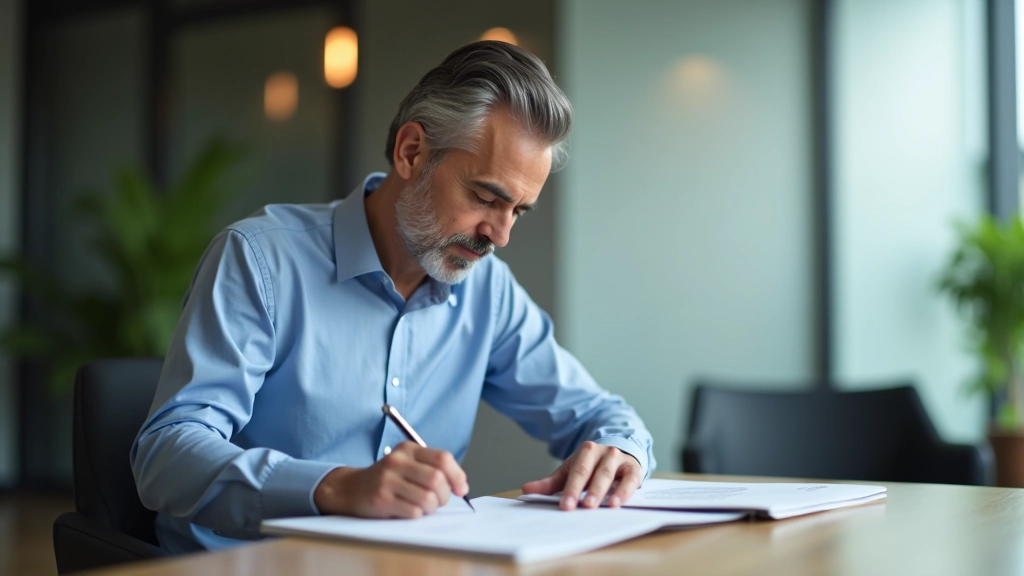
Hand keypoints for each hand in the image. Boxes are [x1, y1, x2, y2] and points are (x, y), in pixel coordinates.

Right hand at [313, 442, 468, 517]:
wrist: (351, 489)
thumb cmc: (387, 480)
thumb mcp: (408, 465)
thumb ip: (433, 469)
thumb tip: (461, 487)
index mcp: (408, 449)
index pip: (443, 458)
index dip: (457, 476)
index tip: (460, 489)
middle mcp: (398, 461)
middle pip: (437, 479)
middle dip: (444, 496)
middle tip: (438, 502)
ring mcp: (388, 479)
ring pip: (427, 498)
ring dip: (430, 508)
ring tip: (422, 507)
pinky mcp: (381, 498)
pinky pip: (413, 512)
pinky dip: (416, 515)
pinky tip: (407, 510)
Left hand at [521, 441, 642, 510]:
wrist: (619, 453)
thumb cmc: (592, 466)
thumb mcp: (571, 471)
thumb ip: (550, 483)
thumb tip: (526, 489)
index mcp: (586, 451)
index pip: (577, 472)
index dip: (570, 490)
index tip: (565, 506)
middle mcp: (603, 452)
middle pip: (592, 473)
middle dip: (585, 491)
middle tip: (581, 507)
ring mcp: (619, 459)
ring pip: (609, 475)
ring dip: (603, 491)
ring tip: (598, 506)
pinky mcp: (633, 469)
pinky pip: (630, 481)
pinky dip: (623, 492)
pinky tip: (616, 503)